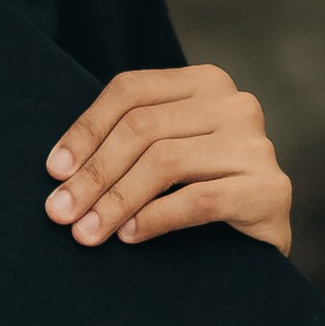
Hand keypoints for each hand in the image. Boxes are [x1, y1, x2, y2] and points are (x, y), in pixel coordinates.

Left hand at [44, 67, 292, 255]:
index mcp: (205, 83)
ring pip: (165, 161)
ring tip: (88, 230)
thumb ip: (128, 143)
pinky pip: (199, 199)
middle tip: (61, 212)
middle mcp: (235, 104)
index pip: (130, 91)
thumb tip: (61, 171)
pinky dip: (156, 218)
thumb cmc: (201, 192)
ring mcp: (257, 145)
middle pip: (143, 128)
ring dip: (116, 200)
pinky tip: (130, 235)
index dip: (85, 130)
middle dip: (93, 174)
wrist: (262, 243)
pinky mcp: (270, 189)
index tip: (54, 170)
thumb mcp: (164, 153)